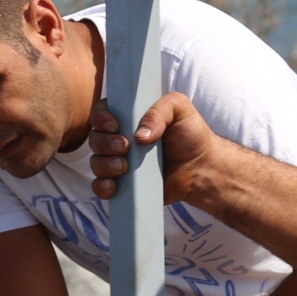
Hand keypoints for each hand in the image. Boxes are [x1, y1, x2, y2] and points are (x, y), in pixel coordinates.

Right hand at [88, 92, 219, 201]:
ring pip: (96, 162)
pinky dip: (102, 186)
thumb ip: (160, 110)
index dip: (101, 117)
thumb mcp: (179, 108)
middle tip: (125, 147)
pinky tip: (114, 185)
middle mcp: (119, 138)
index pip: (101, 112)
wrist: (202, 168)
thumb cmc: (190, 134)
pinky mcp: (123, 185)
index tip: (116, 125)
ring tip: (124, 166)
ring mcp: (119, 162)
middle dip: (105, 143)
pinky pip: (100, 187)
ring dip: (105, 164)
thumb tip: (139, 135)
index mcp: (128, 116)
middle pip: (94, 138)